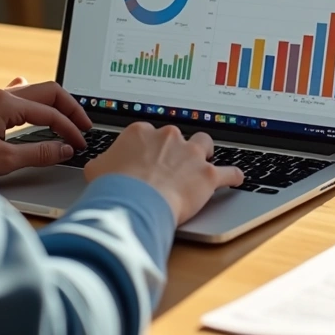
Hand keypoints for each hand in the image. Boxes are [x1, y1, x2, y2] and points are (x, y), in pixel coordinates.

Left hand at [0, 77, 91, 176]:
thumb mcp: (4, 160)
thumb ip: (39, 153)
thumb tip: (65, 149)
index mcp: (7, 103)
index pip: (51, 113)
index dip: (70, 129)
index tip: (79, 145)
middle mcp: (2, 95)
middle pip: (49, 92)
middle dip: (70, 109)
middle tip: (83, 127)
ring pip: (37, 91)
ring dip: (56, 104)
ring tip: (68, 119)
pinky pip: (21, 94)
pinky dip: (37, 101)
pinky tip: (38, 105)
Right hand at [84, 123, 243, 224]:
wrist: (133, 201)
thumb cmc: (114, 187)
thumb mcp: (97, 170)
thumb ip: (103, 163)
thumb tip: (101, 166)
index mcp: (142, 132)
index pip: (148, 135)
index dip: (149, 149)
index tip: (148, 160)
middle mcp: (169, 137)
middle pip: (177, 138)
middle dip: (175, 151)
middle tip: (169, 168)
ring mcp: (191, 155)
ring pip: (205, 145)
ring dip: (204, 154)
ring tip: (202, 164)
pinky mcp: (208, 175)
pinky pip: (229, 173)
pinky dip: (233, 176)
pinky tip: (237, 178)